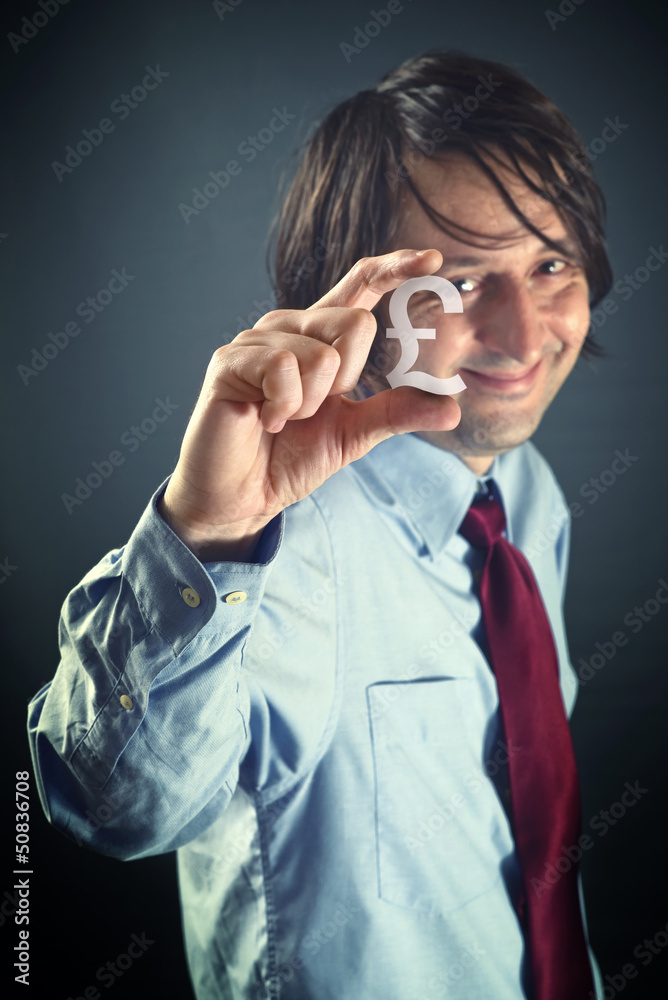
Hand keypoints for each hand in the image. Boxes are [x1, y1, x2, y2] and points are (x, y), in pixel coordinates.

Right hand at [158, 248, 461, 560]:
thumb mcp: (355, 434)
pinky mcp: (231, 360)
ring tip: (282, 419)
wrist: (244, 496)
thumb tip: (453, 409)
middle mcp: (290, 327)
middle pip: (355, 323)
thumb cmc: (290, 459)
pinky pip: (284, 367)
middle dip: (346, 381)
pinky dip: (284, 406)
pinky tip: (265, 421)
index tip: (434, 260)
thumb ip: (397, 413)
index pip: (361, 286)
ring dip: (310, 404)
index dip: (395, 268)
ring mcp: (258, 340)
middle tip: (311, 411)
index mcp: (321, 337)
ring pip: (322, 354)